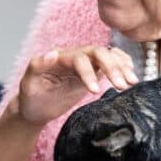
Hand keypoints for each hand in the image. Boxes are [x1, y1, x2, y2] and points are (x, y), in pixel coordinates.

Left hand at [17, 45, 137, 126]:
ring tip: (131, 82)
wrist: (36, 108)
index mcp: (59, 58)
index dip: (88, 72)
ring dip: (121, 66)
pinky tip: (131, 74)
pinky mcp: (93, 72)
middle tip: (123, 85)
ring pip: (107, 56)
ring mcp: (85, 63)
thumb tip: (52, 53)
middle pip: (98, 52)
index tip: (94, 91)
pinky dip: (122, 65)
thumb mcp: (28, 83)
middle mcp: (74, 57)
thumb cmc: (30, 96)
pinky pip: (111, 62)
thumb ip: (37, 66)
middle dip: (112, 67)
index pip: (78, 58)